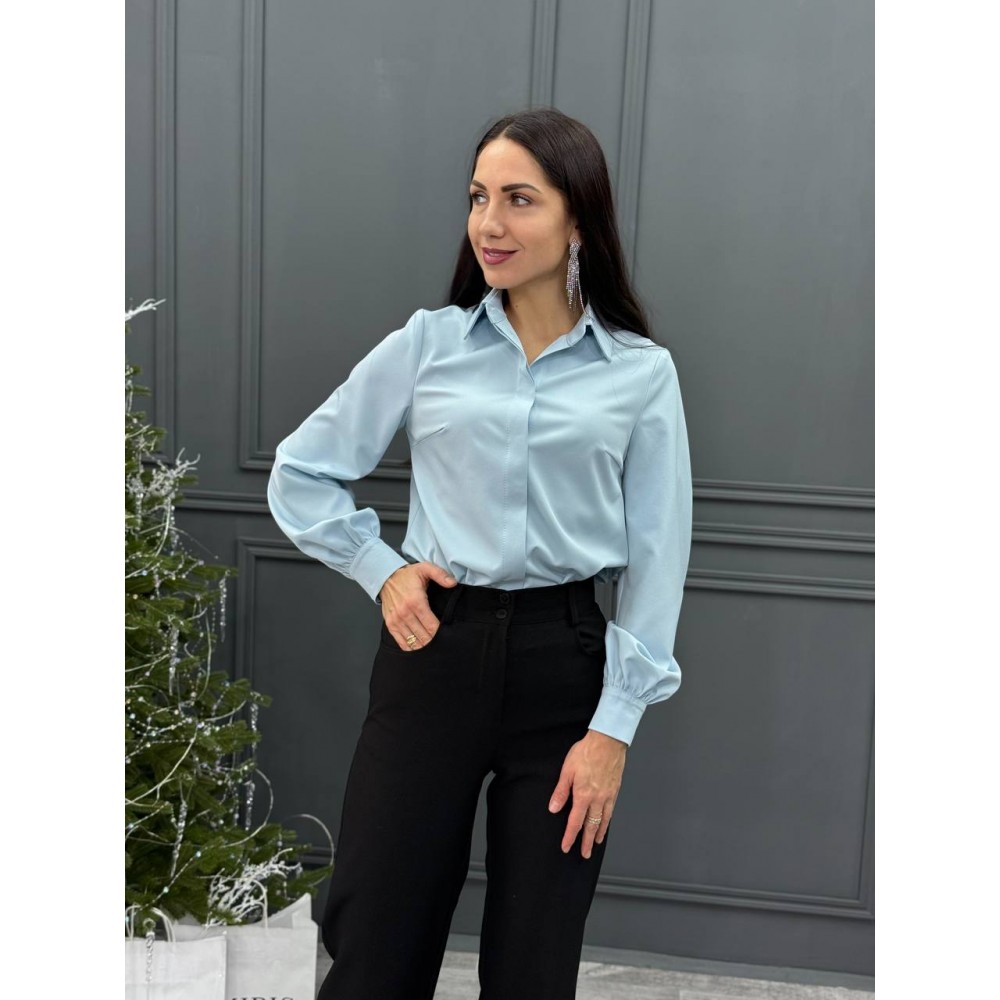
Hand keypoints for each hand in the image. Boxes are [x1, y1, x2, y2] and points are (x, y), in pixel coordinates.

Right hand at [379, 562, 456, 651]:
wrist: (386, 577)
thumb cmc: (407, 575)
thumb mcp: (425, 568)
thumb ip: (440, 575)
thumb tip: (453, 583)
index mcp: (416, 602)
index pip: (431, 626)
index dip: (441, 633)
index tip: (447, 634)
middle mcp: (405, 613)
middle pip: (424, 636)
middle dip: (434, 641)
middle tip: (442, 642)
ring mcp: (396, 620)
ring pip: (413, 641)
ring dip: (423, 646)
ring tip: (432, 646)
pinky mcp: (390, 624)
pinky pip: (401, 642)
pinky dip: (410, 647)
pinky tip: (418, 647)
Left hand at [548, 730, 626, 858]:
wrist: (608, 741)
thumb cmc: (587, 752)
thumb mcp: (567, 770)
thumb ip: (561, 791)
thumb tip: (554, 808)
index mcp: (583, 795)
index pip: (575, 822)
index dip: (570, 836)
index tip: (566, 846)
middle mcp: (597, 799)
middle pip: (591, 826)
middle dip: (587, 842)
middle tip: (585, 854)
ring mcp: (608, 796)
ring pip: (603, 820)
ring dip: (598, 834)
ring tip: (596, 843)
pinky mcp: (615, 790)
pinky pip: (611, 811)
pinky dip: (608, 821)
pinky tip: (606, 823)